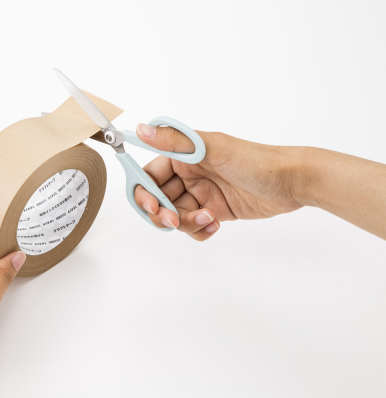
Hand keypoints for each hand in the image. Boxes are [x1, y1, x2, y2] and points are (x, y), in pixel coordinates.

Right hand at [134, 124, 302, 239]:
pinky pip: (193, 225)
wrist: (292, 181)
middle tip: (175, 220)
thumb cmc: (257, 160)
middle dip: (163, 213)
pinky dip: (199, 230)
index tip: (152, 206)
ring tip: (208, 218)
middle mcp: (189, 174)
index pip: (150, 175)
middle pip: (159, 199)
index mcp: (184, 156)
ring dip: (186, 222)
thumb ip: (176, 142)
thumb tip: (142, 130)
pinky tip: (215, 225)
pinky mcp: (214, 210)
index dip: (144, 192)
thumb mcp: (214, 149)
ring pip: (175, 215)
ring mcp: (201, 193)